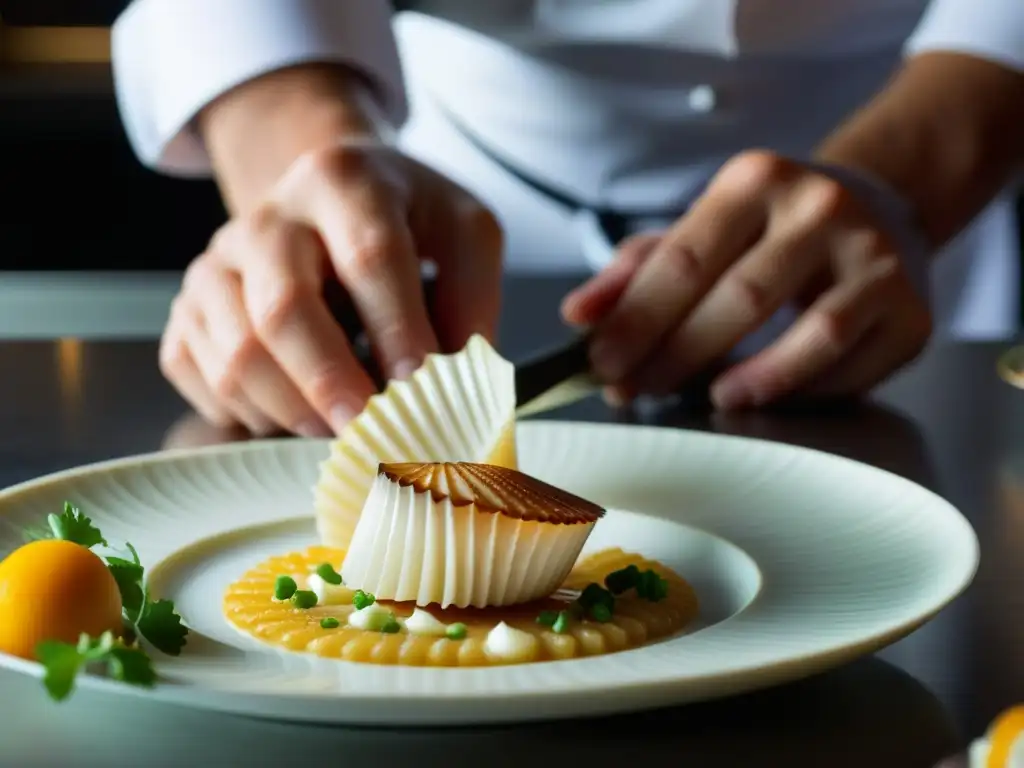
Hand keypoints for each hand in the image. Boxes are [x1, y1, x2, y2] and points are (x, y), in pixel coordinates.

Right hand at [160, 140, 502, 435]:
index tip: (421, 387)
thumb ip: (472, 300)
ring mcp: (217, 264)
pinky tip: (294, 411)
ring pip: (237, 354)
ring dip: (294, 410)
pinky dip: (248, 412)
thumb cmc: (406, 221)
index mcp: (344, 181)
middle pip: (284, 309)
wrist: (329, 196)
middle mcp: (268, 218)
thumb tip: (456, 385)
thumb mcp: (463, 233)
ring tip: (342, 429)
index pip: (369, 256)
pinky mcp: (186, 307)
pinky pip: (201, 376)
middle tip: (372, 434)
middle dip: (332, 384)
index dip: (397, 329)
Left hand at [562, 151, 931, 408]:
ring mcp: (876, 258)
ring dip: (752, 381)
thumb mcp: (702, 229)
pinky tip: (765, 396)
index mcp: (756, 180)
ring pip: (813, 337)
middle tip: (636, 391)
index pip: (684, 258)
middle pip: (740, 300)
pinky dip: (802, 391)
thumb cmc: (770, 228)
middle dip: (676, 356)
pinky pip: (852, 367)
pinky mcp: (913, 309)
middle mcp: (821, 208)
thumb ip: (636, 270)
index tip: (601, 363)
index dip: (636, 319)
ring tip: (710, 399)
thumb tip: (579, 316)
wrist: (878, 206)